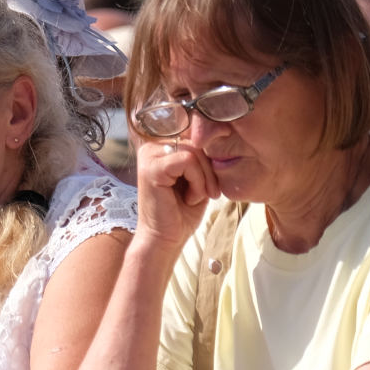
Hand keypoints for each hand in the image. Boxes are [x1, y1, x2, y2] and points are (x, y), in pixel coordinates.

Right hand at [133, 136, 216, 251]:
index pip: (194, 137)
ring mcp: (149, 156)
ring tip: (195, 198)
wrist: (166, 239)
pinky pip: (188, 162)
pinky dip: (197, 182)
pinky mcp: (152, 168)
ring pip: (194, 152)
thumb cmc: (182, 211)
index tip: (212, 182)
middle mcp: (151, 148)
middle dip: (209, 171)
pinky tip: (189, 198)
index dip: (208, 157)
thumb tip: (220, 130)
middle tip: (208, 194)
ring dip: (204, 179)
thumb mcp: (197, 178)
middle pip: (196, 143)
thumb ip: (201, 157)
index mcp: (159, 148)